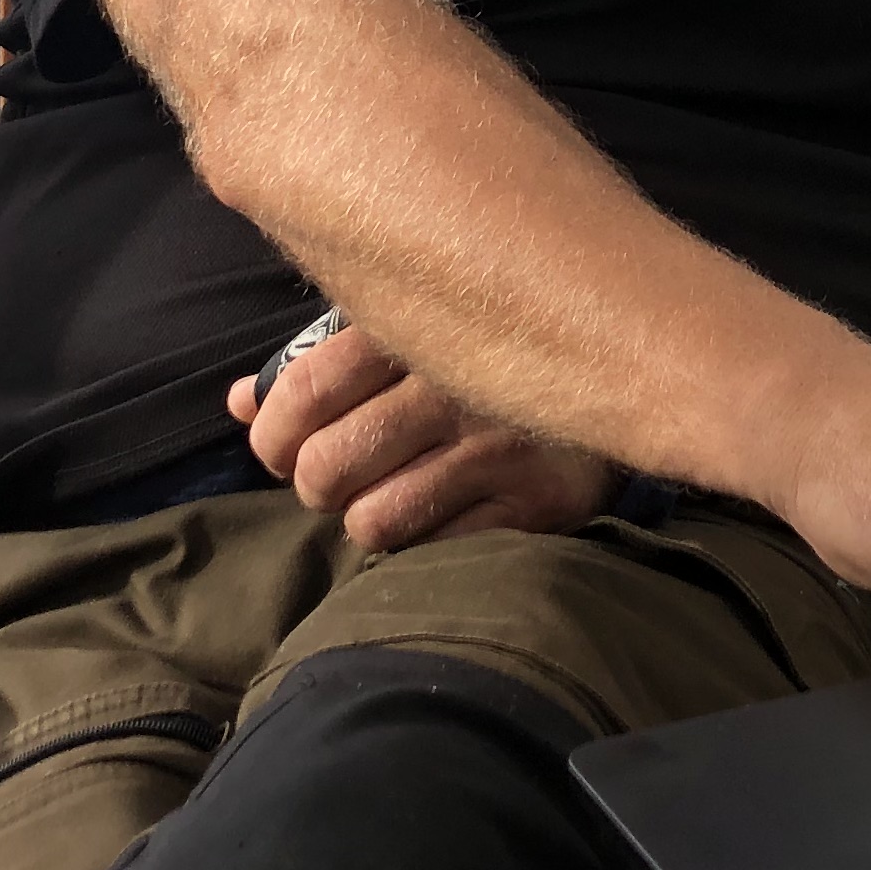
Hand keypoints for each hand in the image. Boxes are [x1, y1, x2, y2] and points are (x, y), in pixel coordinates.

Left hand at [228, 323, 621, 550]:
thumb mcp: (403, 332)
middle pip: (324, 466)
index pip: (302, 391)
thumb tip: (236, 403)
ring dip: (368, 520)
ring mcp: (500, 441)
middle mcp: (453, 378)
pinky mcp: (540, 498)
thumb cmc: (486, 352)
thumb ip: (315, 365)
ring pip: (370, 519)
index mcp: (413, 322)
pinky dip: (425, 543)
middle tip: (340, 478)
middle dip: (318, 486)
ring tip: (392, 498)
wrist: (634, 361)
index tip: (281, 446)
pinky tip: (447, 512)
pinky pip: (435, 548)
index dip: (271, 434)